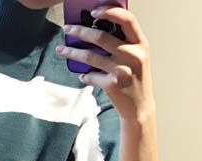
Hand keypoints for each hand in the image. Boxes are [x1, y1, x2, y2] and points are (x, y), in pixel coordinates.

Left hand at [57, 6, 155, 122]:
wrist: (139, 107)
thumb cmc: (136, 79)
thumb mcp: (137, 57)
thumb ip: (124, 43)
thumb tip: (97, 30)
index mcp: (140, 44)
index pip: (127, 20)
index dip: (110, 12)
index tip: (94, 11)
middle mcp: (132, 55)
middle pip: (100, 37)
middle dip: (79, 31)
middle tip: (67, 28)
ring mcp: (121, 70)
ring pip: (89, 56)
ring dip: (71, 52)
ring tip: (61, 49)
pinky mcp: (111, 85)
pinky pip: (90, 76)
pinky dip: (84, 76)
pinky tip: (83, 76)